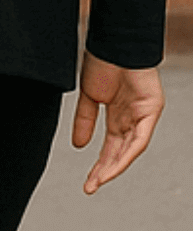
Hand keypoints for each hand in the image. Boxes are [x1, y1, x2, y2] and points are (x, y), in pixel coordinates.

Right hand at [73, 51, 163, 194]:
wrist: (114, 42)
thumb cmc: (102, 62)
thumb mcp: (89, 96)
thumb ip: (85, 121)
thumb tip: (79, 146)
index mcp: (120, 115)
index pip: (111, 146)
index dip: (99, 164)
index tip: (88, 181)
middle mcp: (134, 118)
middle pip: (120, 151)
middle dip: (105, 171)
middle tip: (90, 188)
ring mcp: (145, 115)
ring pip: (131, 149)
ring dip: (114, 167)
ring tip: (98, 182)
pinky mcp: (152, 110)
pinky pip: (140, 138)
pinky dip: (126, 153)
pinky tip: (113, 165)